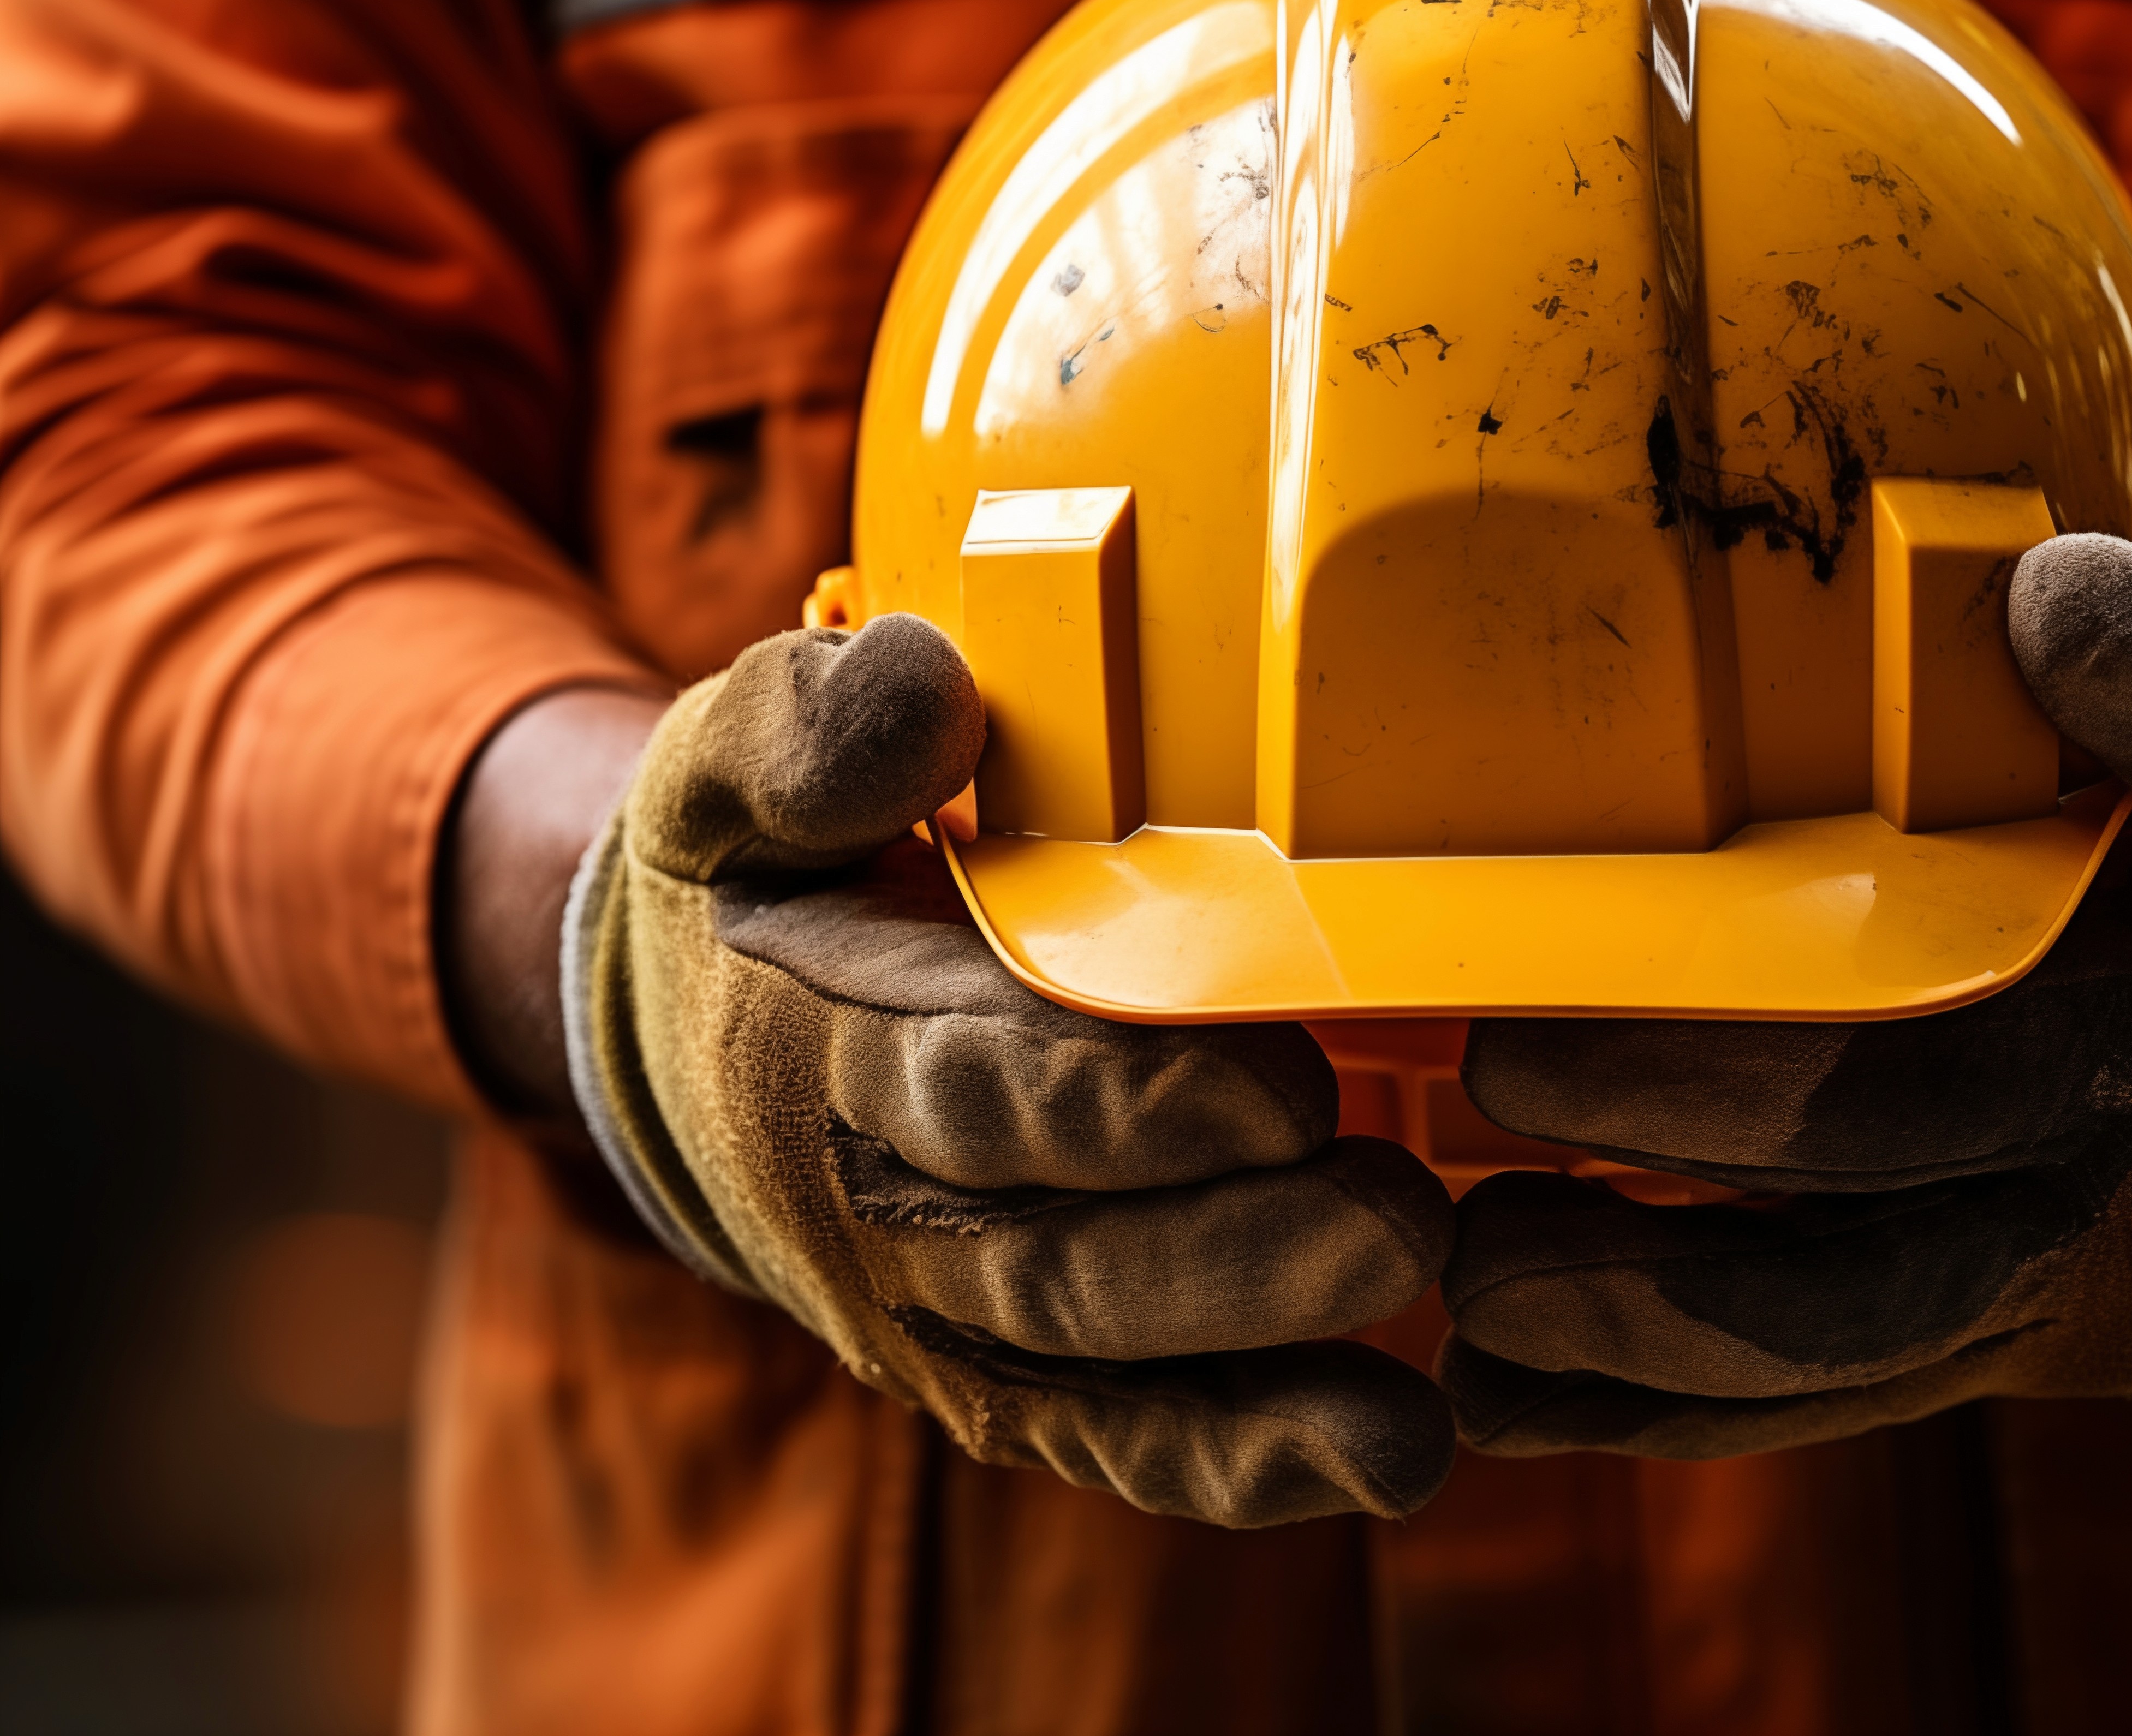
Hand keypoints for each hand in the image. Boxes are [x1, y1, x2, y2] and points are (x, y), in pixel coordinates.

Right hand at [560, 617, 1455, 1525]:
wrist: (698, 1038)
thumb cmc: (766, 874)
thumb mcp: (726, 774)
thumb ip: (799, 726)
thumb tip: (921, 692)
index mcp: (819, 1046)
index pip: (972, 1092)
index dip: (1119, 1107)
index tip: (1274, 1088)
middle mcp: (878, 1211)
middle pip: (1057, 1261)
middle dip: (1232, 1255)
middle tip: (1399, 1215)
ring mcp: (944, 1313)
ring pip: (1101, 1370)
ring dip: (1264, 1361)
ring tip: (1414, 1337)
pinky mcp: (1010, 1374)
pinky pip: (1125, 1440)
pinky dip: (1254, 1458)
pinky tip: (1391, 1447)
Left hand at [1433, 537, 2131, 1457]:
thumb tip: (2059, 609)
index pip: (1906, 1095)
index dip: (1707, 1091)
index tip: (1517, 1051)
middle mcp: (2118, 1221)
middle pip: (1849, 1283)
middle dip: (1641, 1271)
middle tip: (1455, 1231)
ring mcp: (2072, 1296)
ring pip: (1831, 1376)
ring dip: (1640, 1373)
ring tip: (1466, 1333)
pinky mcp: (2023, 1325)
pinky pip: (1841, 1392)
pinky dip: (1685, 1408)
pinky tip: (1530, 1395)